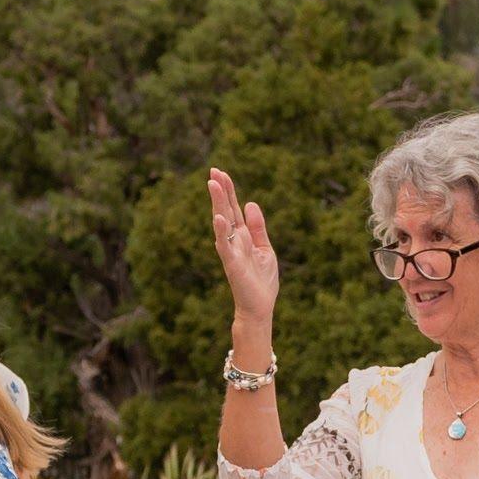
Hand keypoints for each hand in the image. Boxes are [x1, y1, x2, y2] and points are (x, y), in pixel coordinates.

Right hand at [204, 165, 282, 346]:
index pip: (233, 208)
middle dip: (220, 191)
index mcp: (242, 236)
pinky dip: (221, 232)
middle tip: (213, 171)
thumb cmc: (261, 281)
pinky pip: (225, 246)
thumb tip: (250, 203)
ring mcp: (231, 252)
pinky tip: (218, 218)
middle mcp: (233, 241)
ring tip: (213, 185)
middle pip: (225, 210)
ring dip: (217, 204)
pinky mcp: (233, 265)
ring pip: (222, 223)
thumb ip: (258, 228)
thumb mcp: (265, 249)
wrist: (259, 308)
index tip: (220, 172)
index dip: (228, 190)